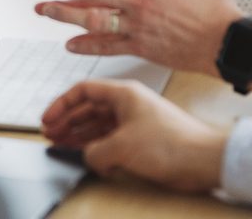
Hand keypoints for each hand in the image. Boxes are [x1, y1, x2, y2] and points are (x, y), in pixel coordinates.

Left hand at [31, 0, 242, 74]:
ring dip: (64, 13)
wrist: (227, 44)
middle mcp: (139, 1)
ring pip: (92, 19)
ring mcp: (137, 26)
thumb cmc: (218, 5)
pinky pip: (108, 46)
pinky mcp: (141, 47)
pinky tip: (68, 44)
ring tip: (42, 8)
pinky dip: (87, 45)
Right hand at [42, 79, 227, 192]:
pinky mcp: (143, 139)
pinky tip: (87, 155)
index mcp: (123, 94)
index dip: (62, 104)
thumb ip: (95, 152)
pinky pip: (111, 139)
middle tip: (51, 134)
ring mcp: (136, 121)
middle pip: (89, 108)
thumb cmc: (170, 143)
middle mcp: (128, 104)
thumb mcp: (122, 147)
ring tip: (62, 144)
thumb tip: (87, 156)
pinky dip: (96, 146)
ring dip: (80, 135)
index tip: (48, 119)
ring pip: (99, 124)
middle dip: (68, 121)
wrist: (203, 159)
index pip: (83, 90)